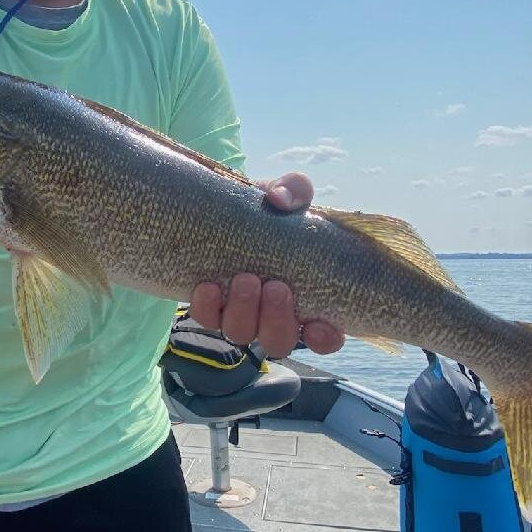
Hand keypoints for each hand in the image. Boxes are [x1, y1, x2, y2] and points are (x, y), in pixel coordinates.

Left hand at [189, 172, 344, 356]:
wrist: (221, 209)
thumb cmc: (266, 210)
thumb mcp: (286, 195)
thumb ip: (294, 190)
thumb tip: (281, 199)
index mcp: (304, 296)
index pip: (323, 336)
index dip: (324, 339)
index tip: (319, 324)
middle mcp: (272, 315)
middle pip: (278, 341)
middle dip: (277, 320)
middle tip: (276, 286)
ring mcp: (239, 314)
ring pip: (242, 334)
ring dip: (245, 313)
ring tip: (246, 279)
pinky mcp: (209, 307)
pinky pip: (207, 319)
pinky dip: (208, 307)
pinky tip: (208, 286)